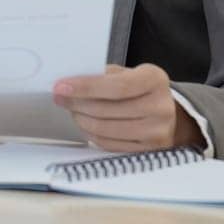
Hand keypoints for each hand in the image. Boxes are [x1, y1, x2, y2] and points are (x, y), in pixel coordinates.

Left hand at [53, 64, 205, 151]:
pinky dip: (91, 134)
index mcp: (155, 79)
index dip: (86, 87)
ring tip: (72, 110)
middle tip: (59, 97)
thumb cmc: (136, 88)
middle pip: (108, 109)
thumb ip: (100, 75)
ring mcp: (157, 132)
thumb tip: (67, 84)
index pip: (117, 86)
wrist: (164, 111)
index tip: (60, 86)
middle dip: (77, 104)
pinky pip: (110, 144)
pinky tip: (85, 123)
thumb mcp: (124, 72)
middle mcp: (161, 107)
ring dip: (81, 119)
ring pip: (106, 129)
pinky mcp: (149, 151)